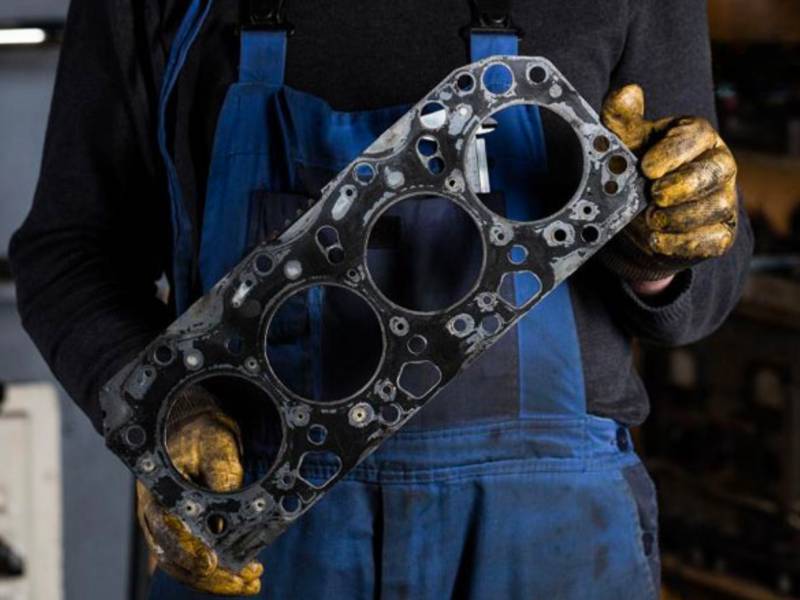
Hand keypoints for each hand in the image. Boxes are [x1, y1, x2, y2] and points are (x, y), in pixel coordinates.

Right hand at [136, 391, 262, 595]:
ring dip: (216, 581)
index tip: (212, 563)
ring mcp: (164, 529)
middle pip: (173, 559)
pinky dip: (215, 575)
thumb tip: (225, 521)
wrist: (194, 429)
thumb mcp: (216, 446)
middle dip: (210, 576)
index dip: (188, 550)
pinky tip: (241, 578)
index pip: (167, 530)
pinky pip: (192, 562)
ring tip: (250, 582)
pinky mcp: (180, 535)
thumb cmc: (204, 436)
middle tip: (244, 579)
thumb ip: (221, 478)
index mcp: (157, 491)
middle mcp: (154, 516)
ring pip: (183, 567)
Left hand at [599, 84, 737, 286]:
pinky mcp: (720, 233)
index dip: (674, 151)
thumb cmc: (636, 169)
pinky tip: (658, 240)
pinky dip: (684, 243)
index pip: (697, 135)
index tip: (646, 167)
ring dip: (681, 217)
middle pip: (716, 170)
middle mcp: (716, 165)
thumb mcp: (623, 142)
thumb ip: (621, 118)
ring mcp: (722, 199)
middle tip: (654, 196)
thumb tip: (627, 93)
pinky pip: (713, 239)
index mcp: (696, 137)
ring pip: (717, 206)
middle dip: (684, 185)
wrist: (638, 217)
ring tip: (650, 220)